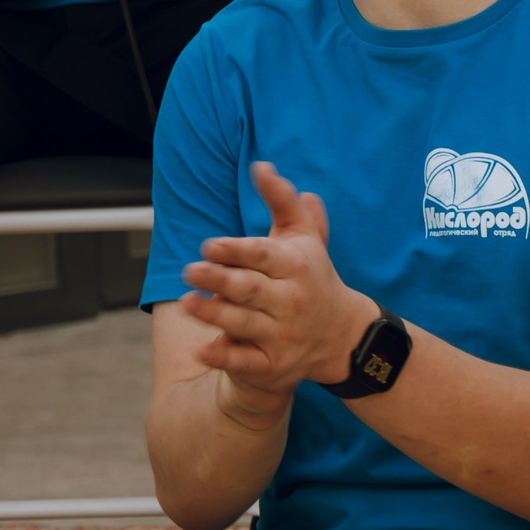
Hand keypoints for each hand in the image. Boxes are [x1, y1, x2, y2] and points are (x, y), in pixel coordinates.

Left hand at [180, 161, 378, 410]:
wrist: (341, 335)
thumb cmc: (312, 275)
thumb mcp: (303, 235)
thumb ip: (281, 199)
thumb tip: (260, 164)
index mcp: (295, 267)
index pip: (263, 256)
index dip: (236, 250)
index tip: (209, 245)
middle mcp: (290, 301)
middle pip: (250, 290)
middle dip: (219, 280)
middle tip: (189, 270)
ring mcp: (282, 335)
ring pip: (244, 324)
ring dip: (214, 315)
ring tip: (188, 302)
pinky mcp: (274, 365)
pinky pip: (246, 362)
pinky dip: (225, 358)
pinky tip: (203, 351)